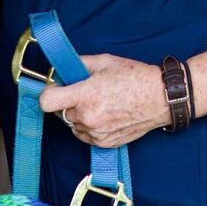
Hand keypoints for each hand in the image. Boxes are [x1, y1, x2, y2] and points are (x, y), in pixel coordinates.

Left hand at [37, 55, 170, 147]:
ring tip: (101, 104)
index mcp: (85, 95)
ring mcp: (95, 133)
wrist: (159, 98)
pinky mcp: (104, 143)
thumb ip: (79, 64)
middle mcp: (87, 117)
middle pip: (61, 112)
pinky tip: (106, 115)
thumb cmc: (135, 77)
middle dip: (69, 102)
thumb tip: (61, 67)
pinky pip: (85, 135)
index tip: (55, 89)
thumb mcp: (105, 61)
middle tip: (87, 92)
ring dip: (80, 115)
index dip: (48, 94)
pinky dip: (90, 126)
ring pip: (73, 125)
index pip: (46, 101)